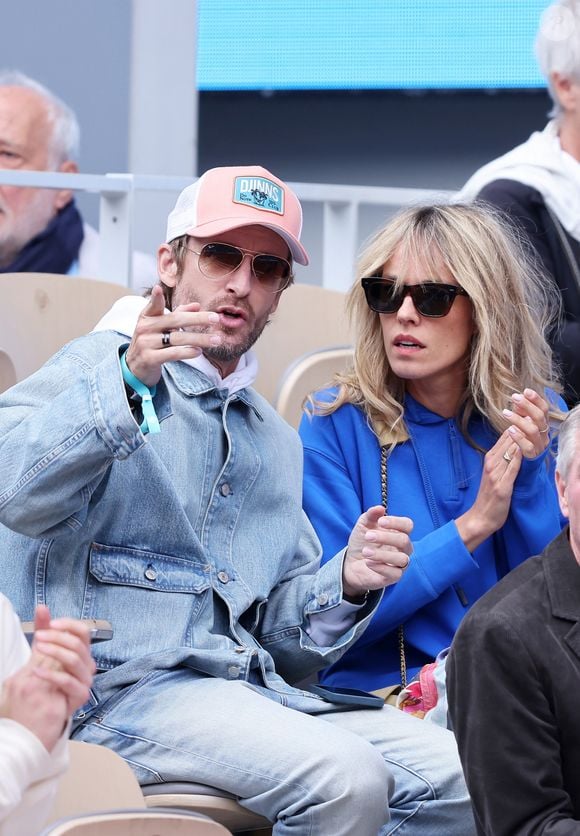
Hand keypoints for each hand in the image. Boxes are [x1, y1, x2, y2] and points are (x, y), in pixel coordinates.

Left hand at [0, 605, 95, 750]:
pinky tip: (36, 672)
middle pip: (79, 644)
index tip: (51, 624)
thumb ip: (44, 630)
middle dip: (58, 637)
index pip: (83, 631)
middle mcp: (86, 665)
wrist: (39, 720)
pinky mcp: (79, 697)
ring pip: (76, 660)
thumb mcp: (41, 653)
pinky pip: (69, 682)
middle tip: (39, 638)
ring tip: (39, 648)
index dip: (69, 625)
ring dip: (56, 651)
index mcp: (80, 652)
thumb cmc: (42, 684)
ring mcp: (84, 681)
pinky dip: (52, 675)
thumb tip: (42, 607)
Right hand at [124, 285, 223, 386]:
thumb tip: (197, 305)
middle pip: (175, 320)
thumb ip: (178, 314)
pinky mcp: (149, 358)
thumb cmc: (151, 343)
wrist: (135, 367)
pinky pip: (172, 353)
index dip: (155, 298)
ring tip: (216, 340)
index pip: (153, 305)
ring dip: (200, 339)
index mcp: (147, 317)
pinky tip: (199, 351)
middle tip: (216, 318)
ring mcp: (146, 343)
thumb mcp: (160, 327)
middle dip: (197, 319)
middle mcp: (145, 328)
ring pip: (177, 338)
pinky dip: (187, 352)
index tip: (158, 288)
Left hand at [343, 506, 412, 598]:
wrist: (350, 563)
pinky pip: (394, 574)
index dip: (396, 522)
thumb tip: (379, 508)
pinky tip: (368, 562)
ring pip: (402, 559)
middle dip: (386, 537)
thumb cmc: (361, 542)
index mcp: (398, 532)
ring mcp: (400, 563)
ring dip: (382, 554)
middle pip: (404, 541)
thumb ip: (371, 515)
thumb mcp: (363, 526)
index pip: (408, 525)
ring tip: (365, 552)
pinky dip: (380, 567)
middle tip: (368, 536)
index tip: (380, 521)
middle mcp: (403, 548)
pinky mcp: (393, 577)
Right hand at [456, 429, 521, 551]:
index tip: (527, 418)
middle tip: (530, 419)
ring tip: (530, 429)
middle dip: (519, 429)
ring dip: (520, 440)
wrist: (481, 517)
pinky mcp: (502, 486)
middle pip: (507, 441)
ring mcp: (495, 475)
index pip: (504, 437)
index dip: (516, 426)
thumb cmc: (489, 496)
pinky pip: (512, 469)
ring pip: (509, 452)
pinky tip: (524, 450)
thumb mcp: (493, 473)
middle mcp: (491, 464)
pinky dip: (518, 458)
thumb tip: (515, 443)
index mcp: (489, 459)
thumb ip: (502, 458)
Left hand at [502, 388, 550, 458]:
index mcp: (542, 426)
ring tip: (505, 413)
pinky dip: (519, 437)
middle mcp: (543, 435)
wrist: (523, 471)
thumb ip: (521, 415)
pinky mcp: (532, 458)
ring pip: (533, 430)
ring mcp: (539, 447)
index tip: (526, 390)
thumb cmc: (521, 446)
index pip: (544, 410)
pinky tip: (510, 430)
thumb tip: (517, 398)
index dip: (537, 400)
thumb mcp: (522, 428)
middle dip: (527, 405)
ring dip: (519, 419)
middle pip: (539, 417)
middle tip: (514, 397)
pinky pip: (528, 447)